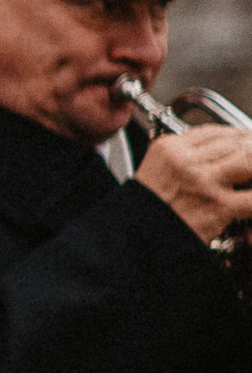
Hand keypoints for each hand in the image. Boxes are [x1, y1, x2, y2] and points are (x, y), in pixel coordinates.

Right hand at [137, 125, 251, 243]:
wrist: (134, 241)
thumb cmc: (144, 212)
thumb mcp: (153, 171)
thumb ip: (182, 159)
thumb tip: (213, 156)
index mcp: (169, 149)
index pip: (213, 131)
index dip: (235, 134)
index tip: (244, 139)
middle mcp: (186, 161)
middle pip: (235, 142)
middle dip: (251, 148)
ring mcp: (204, 182)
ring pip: (250, 160)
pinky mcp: (218, 205)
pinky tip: (251, 202)